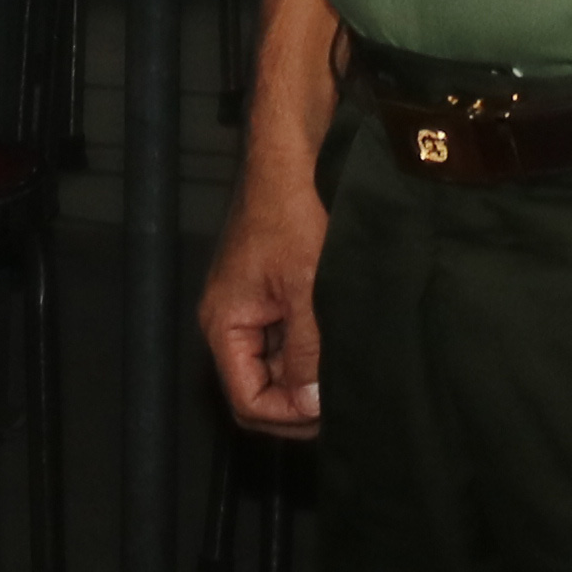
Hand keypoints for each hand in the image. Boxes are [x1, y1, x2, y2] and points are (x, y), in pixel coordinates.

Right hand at [199, 163, 330, 438]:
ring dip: (308, 375)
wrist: (295, 159)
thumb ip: (307, 351)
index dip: (287, 413)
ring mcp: (251, 309)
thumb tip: (313, 404)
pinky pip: (286, 341)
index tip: (328, 406)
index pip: (247, 400)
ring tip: (347, 371)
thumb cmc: (293, 213)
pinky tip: (342, 345)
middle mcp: (230, 322)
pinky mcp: (272, 295)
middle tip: (343, 399)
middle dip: (298, 401)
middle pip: (258, 389)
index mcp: (224, 324)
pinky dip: (312, 350)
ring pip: (276, 367)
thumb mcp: (307, 288)